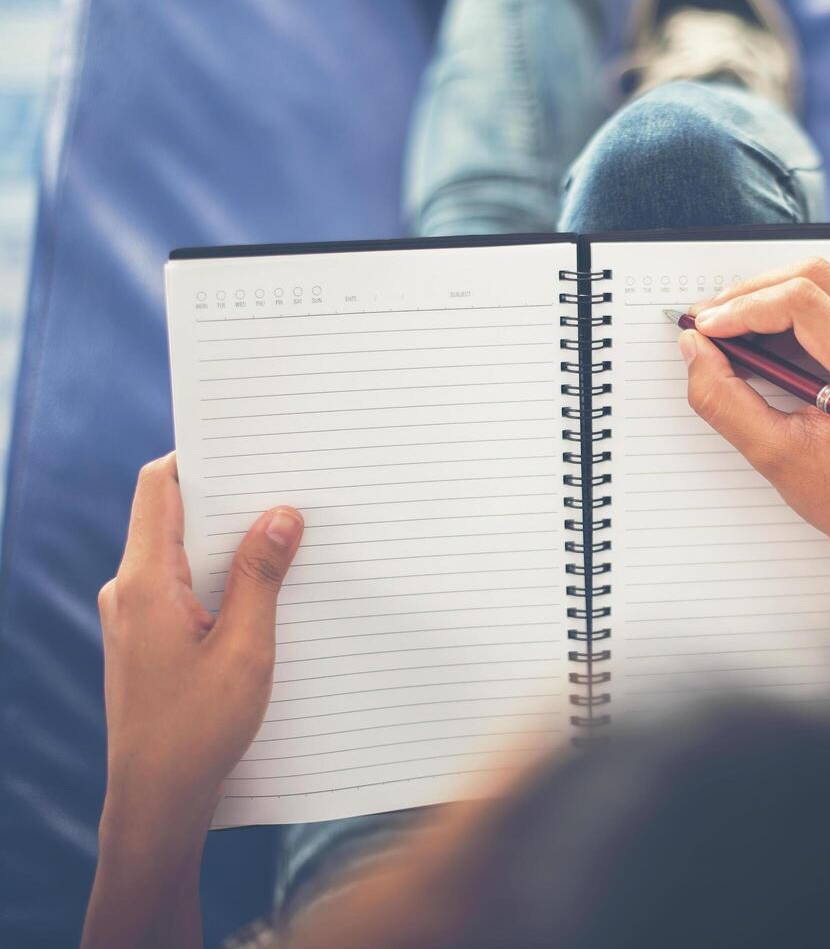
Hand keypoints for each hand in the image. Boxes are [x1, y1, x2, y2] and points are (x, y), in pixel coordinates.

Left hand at [84, 453, 302, 948]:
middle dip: (229, 502)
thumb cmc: (199, 728)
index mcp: (144, 583)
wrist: (156, 799)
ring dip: (227, 546)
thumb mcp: (246, 647)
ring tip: (283, 546)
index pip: (160, 487)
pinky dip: (217, 581)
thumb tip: (281, 515)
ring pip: (179, 556)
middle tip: (284, 493)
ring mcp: (131, 617)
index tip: (247, 447)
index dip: (199, 457)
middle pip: (172, 517)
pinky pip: (179, 589)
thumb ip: (262, 576)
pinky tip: (260, 598)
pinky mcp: (142, 641)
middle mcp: (127, 592)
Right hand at [683, 257, 829, 572]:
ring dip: (771, 299)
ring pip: (828, 285)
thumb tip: (695, 350)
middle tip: (709, 321)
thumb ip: (725, 399)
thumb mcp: (776, 455)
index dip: (744, 308)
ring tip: (729, 331)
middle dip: (753, 293)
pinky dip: (794, 315)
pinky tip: (762, 342)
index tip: (706, 329)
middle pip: (817, 278)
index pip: (803, 303)